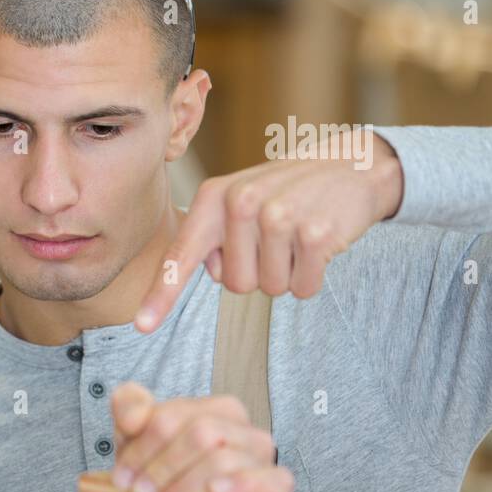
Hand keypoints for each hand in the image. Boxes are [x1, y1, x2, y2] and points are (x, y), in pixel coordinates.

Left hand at [109, 382, 292, 491]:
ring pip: (222, 459)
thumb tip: (134, 418)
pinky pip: (272, 480)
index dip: (142, 448)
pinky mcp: (277, 486)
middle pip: (200, 434)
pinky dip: (242, 485)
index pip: (173, 417)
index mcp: (216, 409)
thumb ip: (130, 408)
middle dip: (162, 468)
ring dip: (183, 488)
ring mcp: (262, 456)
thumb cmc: (166, 473)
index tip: (122, 479)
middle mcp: (244, 428)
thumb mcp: (139, 438)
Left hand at [135, 130, 402, 332]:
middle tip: (276, 237)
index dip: (162, 294)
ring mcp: (279, 216)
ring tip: (297, 236)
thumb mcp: (239, 203)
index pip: (183, 255)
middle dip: (257, 272)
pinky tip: (319, 243)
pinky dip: (312, 277)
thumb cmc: (285, 192)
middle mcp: (241, 203)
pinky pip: (303, 289)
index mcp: (214, 197)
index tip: (142, 326)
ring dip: (287, 273)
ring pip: (270, 289)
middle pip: (234, 285)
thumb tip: (213, 273)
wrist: (350, 164)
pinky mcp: (315, 234)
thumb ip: (214, 239)